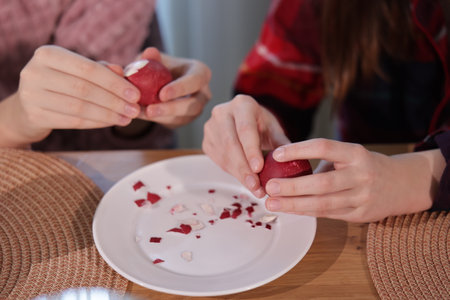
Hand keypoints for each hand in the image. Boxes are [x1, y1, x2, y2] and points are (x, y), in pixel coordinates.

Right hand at [0, 45, 140, 146]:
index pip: (88, 69)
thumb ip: (100, 70)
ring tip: (127, 118)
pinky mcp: (34, 116)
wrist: (28, 106)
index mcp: (47, 54)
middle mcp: (35, 72)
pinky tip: (112, 122)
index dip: (114, 83)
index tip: (136, 94)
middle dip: (115, 101)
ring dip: (108, 114)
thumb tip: (122, 71)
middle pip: (84, 89)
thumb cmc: (61, 83)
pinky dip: (97, 122)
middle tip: (135, 110)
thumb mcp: (77, 71)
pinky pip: (73, 122)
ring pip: (80, 107)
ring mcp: (31, 95)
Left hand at [137, 47, 211, 127]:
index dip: (180, 88)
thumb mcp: (154, 59)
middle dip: (171, 108)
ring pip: (184, 117)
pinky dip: (158, 120)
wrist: (159, 82)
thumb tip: (150, 53)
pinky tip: (142, 115)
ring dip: (163, 117)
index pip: (195, 81)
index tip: (161, 94)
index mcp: (200, 73)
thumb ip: (151, 57)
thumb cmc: (160, 66)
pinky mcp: (187, 119)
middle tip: (150, 110)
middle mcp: (203, 92)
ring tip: (143, 113)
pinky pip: (174, 123)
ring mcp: (197, 108)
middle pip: (193, 105)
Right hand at [202, 95, 290, 197]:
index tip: (259, 169)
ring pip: (224, 155)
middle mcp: (222, 113)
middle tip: (256, 186)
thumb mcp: (274, 130)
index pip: (245, 129)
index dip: (251, 150)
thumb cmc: (261, 125)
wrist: (243, 121)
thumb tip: (290, 161)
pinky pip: (218, 161)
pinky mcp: (206, 141)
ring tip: (254, 188)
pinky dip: (232, 173)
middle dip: (244, 168)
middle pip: (231, 144)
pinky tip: (244, 180)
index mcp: (242, 104)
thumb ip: (281, 144)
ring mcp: (211, 127)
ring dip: (239, 175)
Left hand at [264, 138, 443, 221]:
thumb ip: (323, 162)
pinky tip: (289, 209)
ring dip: (294, 205)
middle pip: (322, 183)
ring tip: (272, 203)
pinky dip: (306, 211)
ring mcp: (362, 197)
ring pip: (323, 204)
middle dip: (293, 186)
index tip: (276, 154)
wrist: (401, 185)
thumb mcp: (349, 155)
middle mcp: (361, 175)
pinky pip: (327, 214)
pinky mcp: (359, 215)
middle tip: (269, 186)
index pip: (324, 147)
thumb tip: (285, 167)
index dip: (299, 150)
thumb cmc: (364, 166)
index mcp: (356, 154)